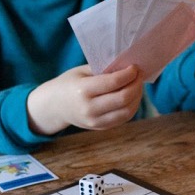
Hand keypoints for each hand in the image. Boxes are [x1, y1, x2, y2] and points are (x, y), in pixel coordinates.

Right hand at [27, 64, 143, 134]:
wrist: (54, 106)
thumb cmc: (70, 83)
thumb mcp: (82, 71)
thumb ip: (104, 70)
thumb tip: (128, 66)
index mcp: (83, 90)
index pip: (113, 83)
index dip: (129, 74)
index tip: (135, 67)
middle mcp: (89, 108)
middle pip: (123, 98)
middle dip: (136, 84)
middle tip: (139, 74)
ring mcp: (95, 121)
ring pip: (127, 111)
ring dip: (137, 96)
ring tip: (137, 84)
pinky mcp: (100, 127)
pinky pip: (123, 118)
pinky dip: (132, 106)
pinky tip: (133, 95)